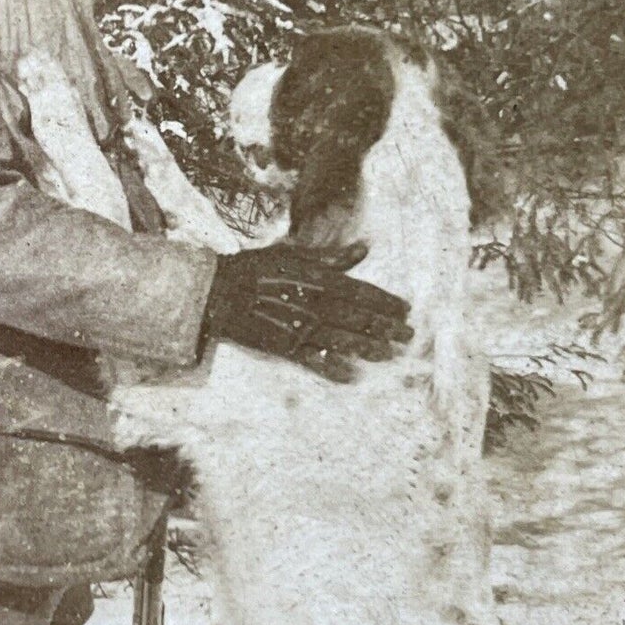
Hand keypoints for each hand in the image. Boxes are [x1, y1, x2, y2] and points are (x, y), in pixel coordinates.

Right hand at [202, 241, 411, 381]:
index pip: (361, 292)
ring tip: (389, 355)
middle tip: (409, 336)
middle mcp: (313, 304)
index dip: (386, 302)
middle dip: (386, 327)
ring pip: (342, 340)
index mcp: (317, 279)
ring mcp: (299, 327)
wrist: (216, 291)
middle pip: (358, 318)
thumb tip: (364, 248)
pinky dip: (332, 369)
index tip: (405, 310)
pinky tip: (350, 375)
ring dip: (368, 348)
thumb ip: (331, 256)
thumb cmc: (254, 268)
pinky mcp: (283, 347)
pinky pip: (313, 361)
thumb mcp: (293, 253)